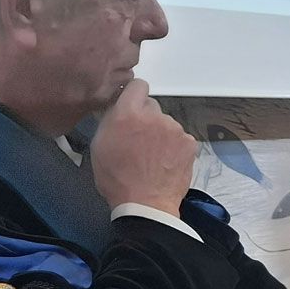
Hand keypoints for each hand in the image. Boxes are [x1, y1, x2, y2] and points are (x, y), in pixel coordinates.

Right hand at [90, 79, 195, 214]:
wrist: (145, 203)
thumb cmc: (117, 178)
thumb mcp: (99, 144)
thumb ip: (111, 119)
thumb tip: (118, 107)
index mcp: (128, 113)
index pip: (138, 85)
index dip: (134, 94)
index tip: (133, 104)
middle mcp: (154, 116)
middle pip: (152, 106)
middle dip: (146, 118)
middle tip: (139, 139)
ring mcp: (175, 129)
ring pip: (167, 123)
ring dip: (161, 133)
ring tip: (152, 156)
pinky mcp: (189, 142)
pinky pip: (180, 137)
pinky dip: (174, 146)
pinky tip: (165, 161)